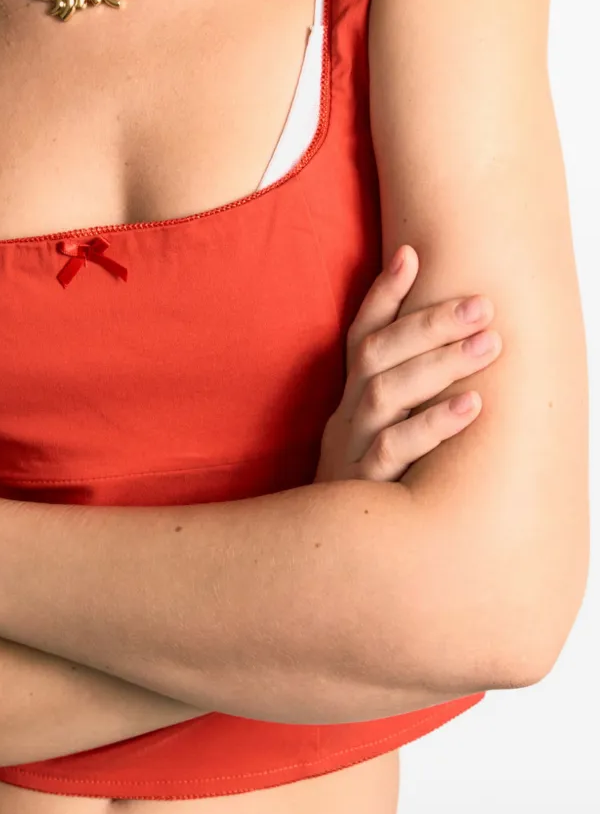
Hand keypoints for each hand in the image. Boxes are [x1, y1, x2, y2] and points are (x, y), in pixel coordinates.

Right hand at [314, 244, 501, 482]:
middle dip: (430, 324)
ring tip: (488, 343)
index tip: (412, 254)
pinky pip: (397, 450)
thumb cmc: (367, 488)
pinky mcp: (366, 487)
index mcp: (349, 398)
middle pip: (378, 356)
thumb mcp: (375, 438)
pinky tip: (472, 405)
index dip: (382, 295)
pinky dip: (433, 424)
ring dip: (438, 363)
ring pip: (386, 394)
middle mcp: (348, 416)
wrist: (324, 558)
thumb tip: (449, 355)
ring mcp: (353, 450)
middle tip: (483, 305)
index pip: (361, 335)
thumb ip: (401, 395)